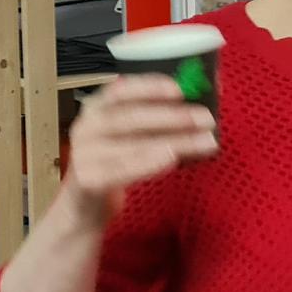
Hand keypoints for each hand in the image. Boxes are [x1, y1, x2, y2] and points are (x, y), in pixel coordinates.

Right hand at [63, 75, 217, 225]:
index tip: (180, 89)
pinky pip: (122, 170)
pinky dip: (149, 163)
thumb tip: (208, 98)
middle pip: (130, 117)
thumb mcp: (135, 136)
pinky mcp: (87, 180)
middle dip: (173, 116)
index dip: (150, 87)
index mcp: (98, 108)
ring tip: (205, 141)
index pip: (121, 90)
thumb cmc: (117, 162)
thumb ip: (163, 118)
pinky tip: (172, 159)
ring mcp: (83, 154)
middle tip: (206, 119)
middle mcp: (87, 126)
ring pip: (133, 145)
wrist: (85, 204)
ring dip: (175, 142)